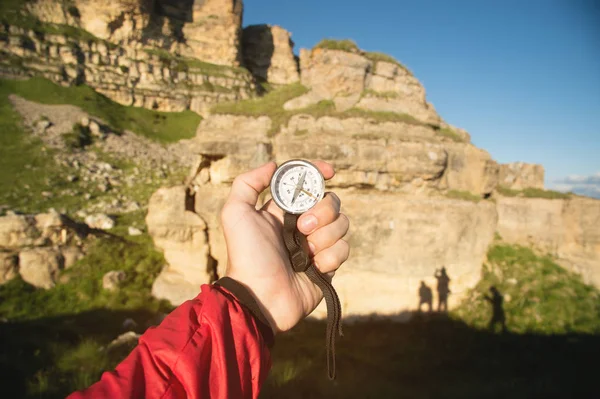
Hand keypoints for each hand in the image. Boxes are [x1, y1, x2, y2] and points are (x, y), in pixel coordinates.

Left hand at [221, 161, 349, 332]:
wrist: (260, 297)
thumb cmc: (246, 256)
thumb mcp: (235, 214)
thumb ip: (247, 183)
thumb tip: (274, 165)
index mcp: (284, 210)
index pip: (308, 183)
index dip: (319, 173)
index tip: (329, 171)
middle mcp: (303, 225)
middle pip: (331, 201)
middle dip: (321, 210)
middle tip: (302, 227)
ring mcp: (318, 245)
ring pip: (342, 223)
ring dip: (325, 235)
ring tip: (306, 251)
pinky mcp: (329, 265)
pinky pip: (344, 249)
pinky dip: (330, 256)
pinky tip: (313, 267)